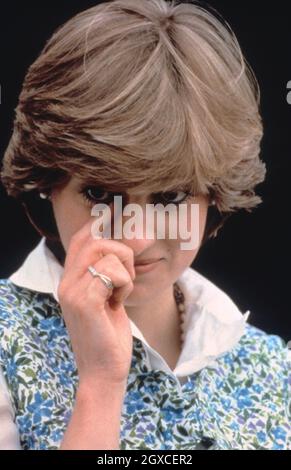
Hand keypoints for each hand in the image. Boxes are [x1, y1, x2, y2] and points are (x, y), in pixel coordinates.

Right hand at [57, 218, 135, 385]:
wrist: (103, 371)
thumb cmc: (109, 335)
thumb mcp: (108, 297)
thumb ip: (111, 271)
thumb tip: (134, 239)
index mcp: (70, 280)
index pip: (80, 239)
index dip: (98, 223)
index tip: (114, 213)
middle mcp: (66, 282)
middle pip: (96, 240)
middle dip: (122, 252)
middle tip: (127, 278)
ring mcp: (72, 291)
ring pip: (107, 254)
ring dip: (125, 272)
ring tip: (121, 293)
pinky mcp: (84, 302)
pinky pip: (112, 272)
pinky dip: (125, 284)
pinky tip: (119, 302)